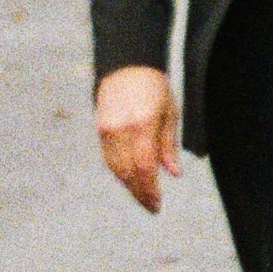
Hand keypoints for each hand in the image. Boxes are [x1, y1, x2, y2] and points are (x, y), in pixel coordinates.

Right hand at [96, 66, 179, 213]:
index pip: (145, 167)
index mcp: (142, 124)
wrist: (127, 65)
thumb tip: (173, 173)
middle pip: (129, 172)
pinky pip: (109, 159)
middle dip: (140, 193)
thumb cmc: (154, 87)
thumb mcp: (169, 112)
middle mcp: (122, 130)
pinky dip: (119, 173)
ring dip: (129, 186)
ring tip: (143, 196)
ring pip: (116, 169)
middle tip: (151, 206)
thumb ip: (169, 145)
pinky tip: (130, 180)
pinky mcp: (100, 130)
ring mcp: (108, 130)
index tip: (158, 204)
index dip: (150, 190)